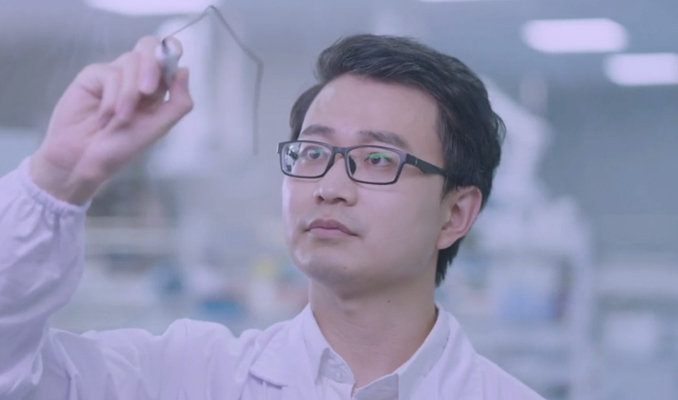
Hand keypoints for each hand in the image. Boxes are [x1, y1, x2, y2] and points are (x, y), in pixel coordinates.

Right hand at [29, 36, 193, 204]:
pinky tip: (105, 118)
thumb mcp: (158, 128)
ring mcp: (114, 75)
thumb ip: (178, 102)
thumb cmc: (120, 148)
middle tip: (147, 91)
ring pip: (131, 60)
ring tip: (122, 118)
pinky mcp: (93, 76)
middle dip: (152, 65)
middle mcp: (136, 77)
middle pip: (148, 46)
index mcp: (156, 89)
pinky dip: (112, 98)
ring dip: (129, 93)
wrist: (83, 160)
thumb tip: (185, 70)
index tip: (173, 59)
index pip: (168, 56)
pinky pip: (110, 73)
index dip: (171, 50)